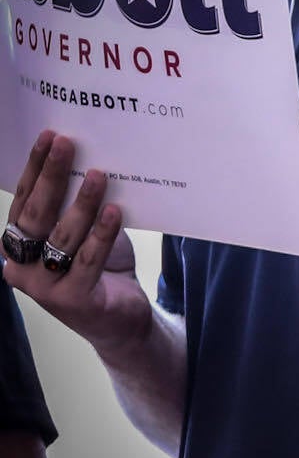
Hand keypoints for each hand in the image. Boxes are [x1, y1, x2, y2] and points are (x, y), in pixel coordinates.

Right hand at [3, 131, 153, 357]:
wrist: (123, 321)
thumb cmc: (101, 272)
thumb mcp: (87, 234)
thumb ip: (80, 207)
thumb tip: (91, 161)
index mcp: (17, 246)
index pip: (23, 200)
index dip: (35, 168)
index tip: (49, 136)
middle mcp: (20, 267)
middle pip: (36, 214)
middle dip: (52, 175)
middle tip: (68, 144)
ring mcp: (42, 288)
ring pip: (62, 236)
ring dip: (82, 202)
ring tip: (100, 175)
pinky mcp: (72, 301)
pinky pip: (88, 260)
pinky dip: (102, 234)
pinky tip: (115, 211)